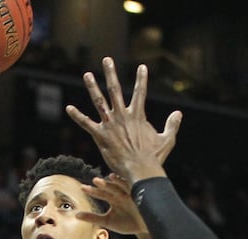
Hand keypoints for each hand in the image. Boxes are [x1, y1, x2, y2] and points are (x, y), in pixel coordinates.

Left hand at [66, 58, 181, 184]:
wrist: (140, 169)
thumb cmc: (154, 157)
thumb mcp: (167, 140)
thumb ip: (172, 125)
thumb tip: (178, 113)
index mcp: (137, 116)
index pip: (141, 92)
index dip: (142, 79)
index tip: (142, 67)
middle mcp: (122, 116)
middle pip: (115, 89)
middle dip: (111, 73)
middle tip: (107, 59)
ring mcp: (110, 125)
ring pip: (99, 101)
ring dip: (92, 87)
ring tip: (87, 74)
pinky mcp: (100, 136)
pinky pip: (86, 124)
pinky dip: (77, 116)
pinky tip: (69, 108)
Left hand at [77, 173, 147, 235]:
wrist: (146, 228)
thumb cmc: (128, 224)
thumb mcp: (108, 221)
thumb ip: (92, 218)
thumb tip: (75, 215)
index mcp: (113, 198)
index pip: (100, 193)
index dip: (92, 191)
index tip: (82, 188)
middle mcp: (120, 193)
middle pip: (108, 188)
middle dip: (100, 185)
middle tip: (92, 182)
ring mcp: (129, 193)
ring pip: (117, 186)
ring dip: (110, 183)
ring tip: (101, 180)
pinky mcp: (137, 195)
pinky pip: (129, 186)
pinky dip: (121, 183)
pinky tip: (114, 178)